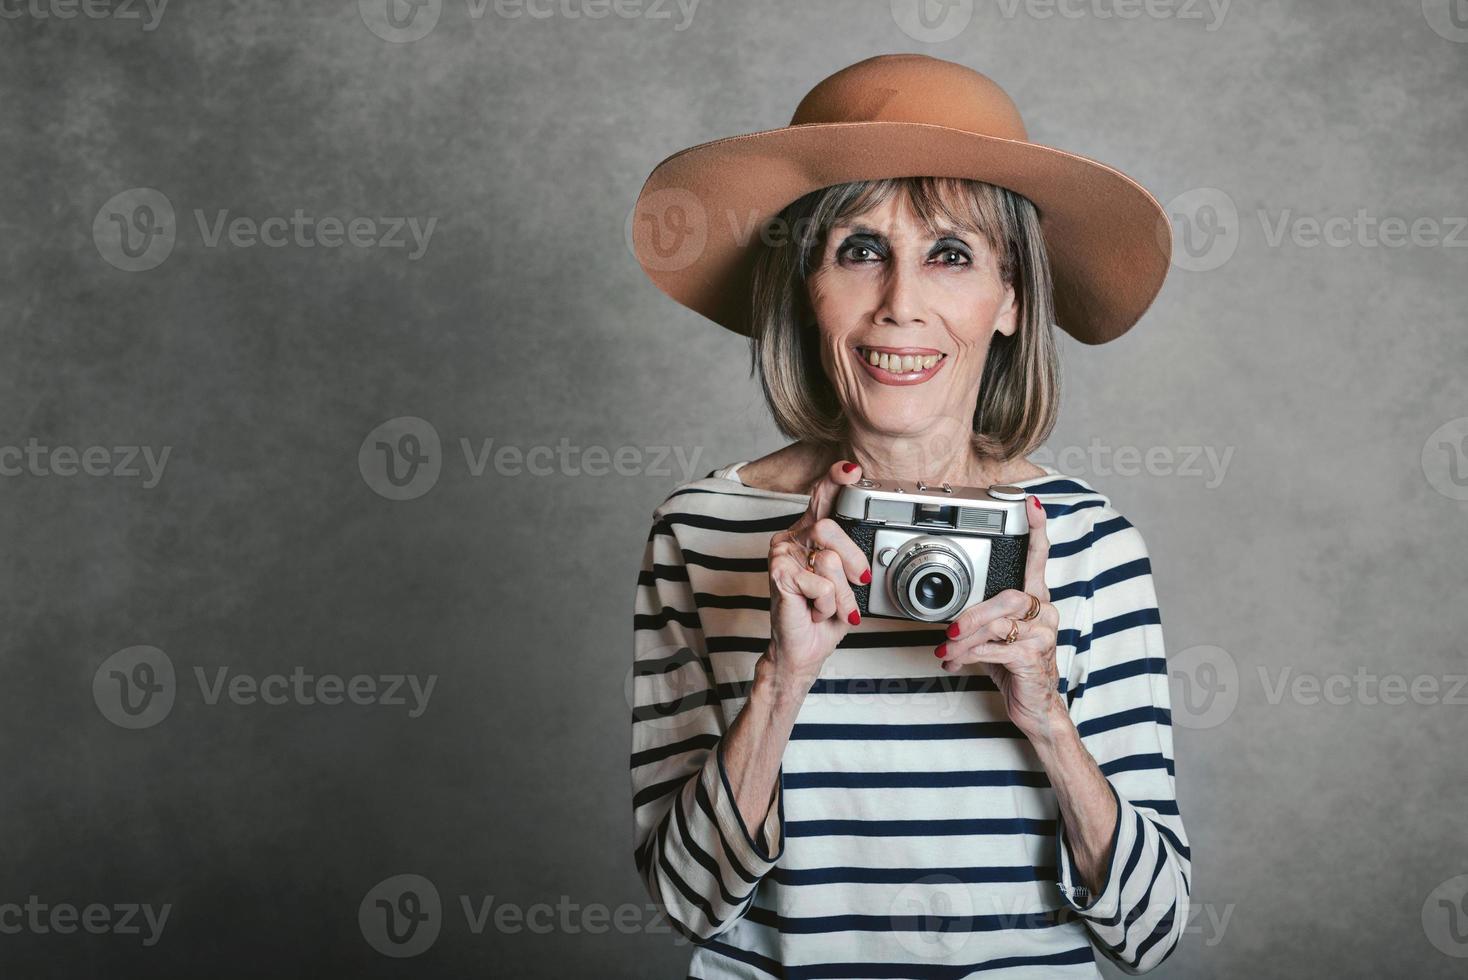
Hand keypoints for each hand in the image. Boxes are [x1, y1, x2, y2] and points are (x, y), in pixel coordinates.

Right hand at [763, 460, 872, 689]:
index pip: (821, 497)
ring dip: (841, 593)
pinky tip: (814, 611)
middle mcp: (793, 537)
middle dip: (853, 559)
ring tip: (830, 606)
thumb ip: (852, 559)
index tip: (851, 470)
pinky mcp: (778, 573)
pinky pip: (820, 584)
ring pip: (829, 559)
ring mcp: (782, 553)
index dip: (835, 480)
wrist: (803, 649)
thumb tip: (867, 552)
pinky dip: (826, 605)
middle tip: (858, 580)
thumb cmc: (824, 615)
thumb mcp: (847, 582)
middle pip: (831, 527)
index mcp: (810, 534)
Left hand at [934, 494, 1067, 742]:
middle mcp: (1045, 612)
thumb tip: (947, 613)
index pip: (1039, 558)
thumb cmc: (1013, 667)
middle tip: (948, 629)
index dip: (1036, 530)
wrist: (1034, 707)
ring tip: (947, 650)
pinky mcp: (1034, 656)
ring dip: (964, 639)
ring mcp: (1044, 634)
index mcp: (1035, 600)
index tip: (1031, 504)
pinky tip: (956, 662)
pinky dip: (969, 655)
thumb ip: (980, 617)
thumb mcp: (994, 636)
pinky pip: (995, 647)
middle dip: (972, 614)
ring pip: (996, 623)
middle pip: (1007, 596)